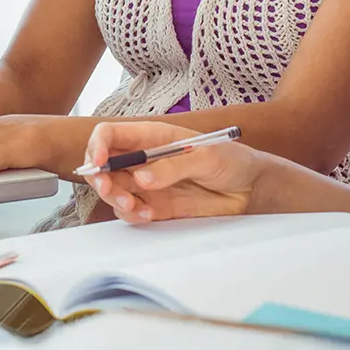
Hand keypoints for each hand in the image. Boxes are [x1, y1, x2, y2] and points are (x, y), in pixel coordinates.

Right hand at [82, 120, 263, 222]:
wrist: (250, 188)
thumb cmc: (231, 160)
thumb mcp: (206, 156)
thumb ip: (173, 166)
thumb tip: (142, 178)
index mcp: (152, 136)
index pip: (111, 134)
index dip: (98, 145)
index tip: (99, 162)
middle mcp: (144, 159)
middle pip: (104, 164)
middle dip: (99, 178)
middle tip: (110, 190)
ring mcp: (147, 184)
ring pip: (113, 190)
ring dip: (116, 199)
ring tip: (135, 206)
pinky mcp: (155, 206)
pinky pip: (131, 211)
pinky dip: (132, 215)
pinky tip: (149, 214)